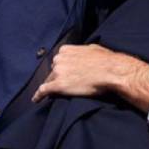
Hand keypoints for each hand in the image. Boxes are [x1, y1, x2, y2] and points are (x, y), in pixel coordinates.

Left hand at [33, 44, 148, 115]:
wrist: (111, 71)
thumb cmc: (106, 60)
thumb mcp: (93, 49)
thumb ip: (82, 51)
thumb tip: (84, 52)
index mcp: (66, 50)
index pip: (59, 60)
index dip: (62, 68)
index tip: (65, 73)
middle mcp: (59, 59)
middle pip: (53, 70)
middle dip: (58, 76)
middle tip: (67, 83)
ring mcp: (58, 72)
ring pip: (49, 80)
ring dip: (52, 86)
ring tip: (53, 94)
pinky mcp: (59, 85)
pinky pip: (43, 90)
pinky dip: (39, 95)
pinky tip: (36, 99)